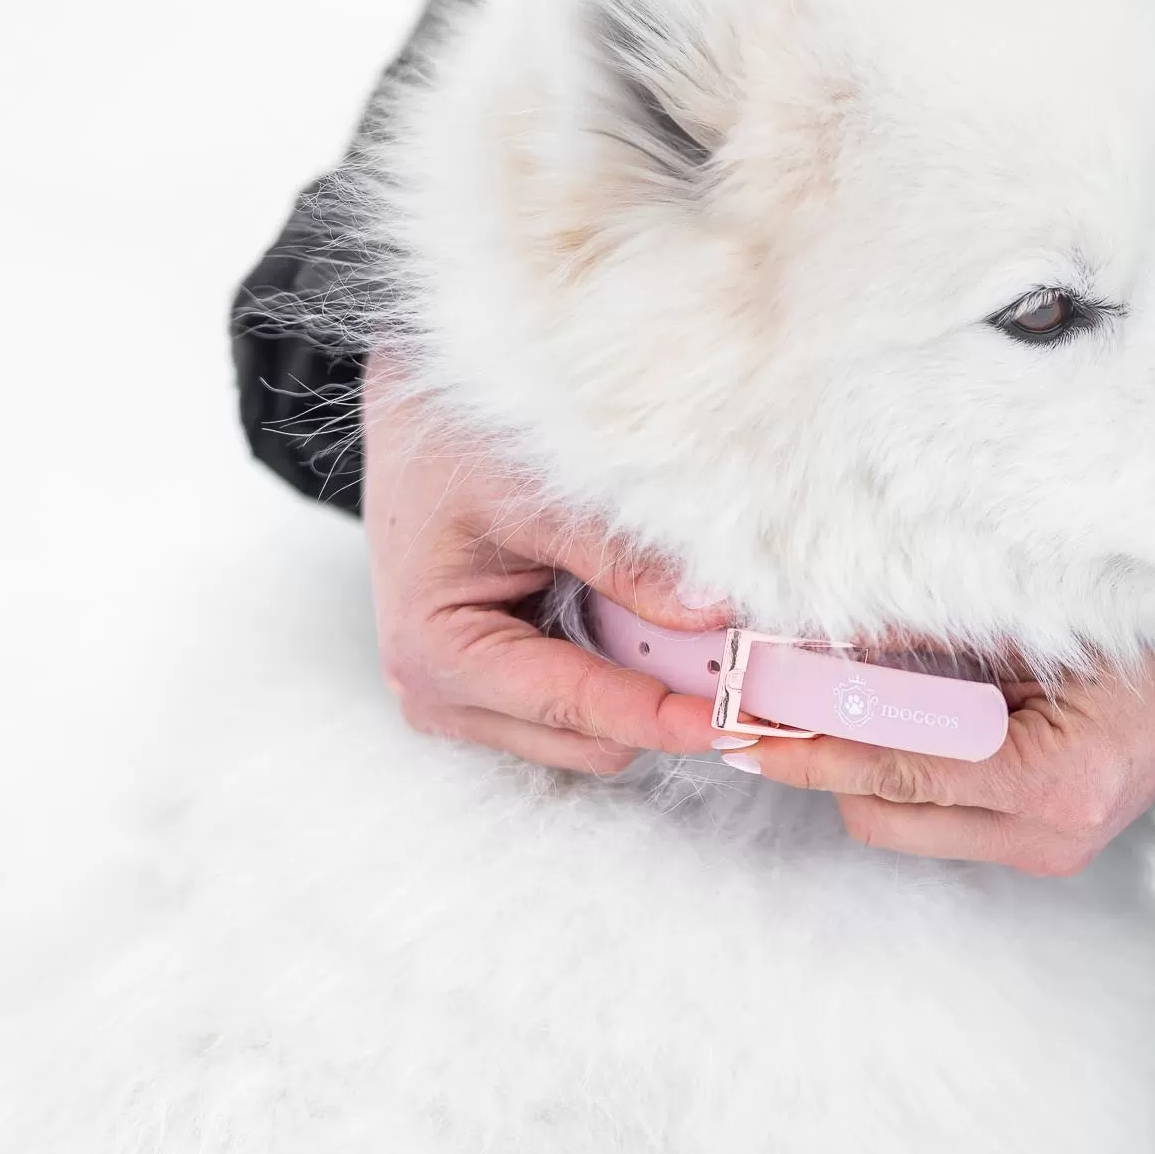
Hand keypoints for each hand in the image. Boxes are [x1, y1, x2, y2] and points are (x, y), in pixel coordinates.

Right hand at [363, 364, 728, 772]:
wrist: (416, 412)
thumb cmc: (455, 439)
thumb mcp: (542, 493)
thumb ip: (625, 562)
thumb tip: (712, 613)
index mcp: (437, 653)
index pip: (575, 708)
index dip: (662, 718)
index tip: (735, 720)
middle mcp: (441, 694)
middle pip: (586, 742)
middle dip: (660, 708)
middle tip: (738, 664)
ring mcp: (464, 698)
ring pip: (587, 735)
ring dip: (642, 691)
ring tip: (681, 625)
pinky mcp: (491, 686)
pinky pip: (578, 707)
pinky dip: (623, 675)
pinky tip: (643, 622)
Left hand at [724, 643, 1154, 875]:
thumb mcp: (1045, 623)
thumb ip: (935, 633)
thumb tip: (827, 629)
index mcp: (1055, 780)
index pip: (899, 769)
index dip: (814, 747)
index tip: (749, 729)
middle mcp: (1046, 835)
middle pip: (881, 815)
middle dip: (825, 761)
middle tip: (778, 699)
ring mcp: (1042, 854)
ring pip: (900, 825)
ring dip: (864, 767)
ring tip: (841, 702)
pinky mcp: (1036, 852)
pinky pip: (936, 819)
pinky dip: (907, 773)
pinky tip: (906, 722)